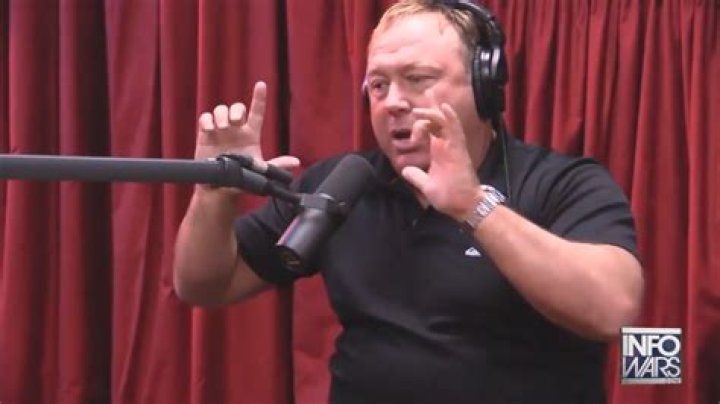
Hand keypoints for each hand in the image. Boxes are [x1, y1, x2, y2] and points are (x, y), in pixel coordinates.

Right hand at [195, 81, 299, 192]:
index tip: (261, 85)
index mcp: (251, 135)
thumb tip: (296, 162)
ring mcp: (221, 130)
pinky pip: (205, 117)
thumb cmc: (241, 179)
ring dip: (221, 115)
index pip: (257, 112)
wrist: (218, 188)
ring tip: (222, 128)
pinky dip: (207, 120)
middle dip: (236, 110)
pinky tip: (210, 129)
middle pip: (237, 108)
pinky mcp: (206, 134)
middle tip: (235, 122)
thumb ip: (276, 165)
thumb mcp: (259, 171)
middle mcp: (236, 130)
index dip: (259, 98)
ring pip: (221, 109)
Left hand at [401, 103, 480, 220]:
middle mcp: (446, 146)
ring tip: (425, 101)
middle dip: (427, 112)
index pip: (430, 130)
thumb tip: (405, 170)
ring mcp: (453, 147)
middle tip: (418, 106)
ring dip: (434, 112)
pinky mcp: (459, 151)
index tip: (412, 139)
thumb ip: (416, 176)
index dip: (420, 127)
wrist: (464, 207)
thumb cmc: (449, 197)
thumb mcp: (427, 185)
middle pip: (437, 122)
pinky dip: (451, 118)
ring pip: (445, 122)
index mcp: (438, 152)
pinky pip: (456, 131)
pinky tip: (445, 108)